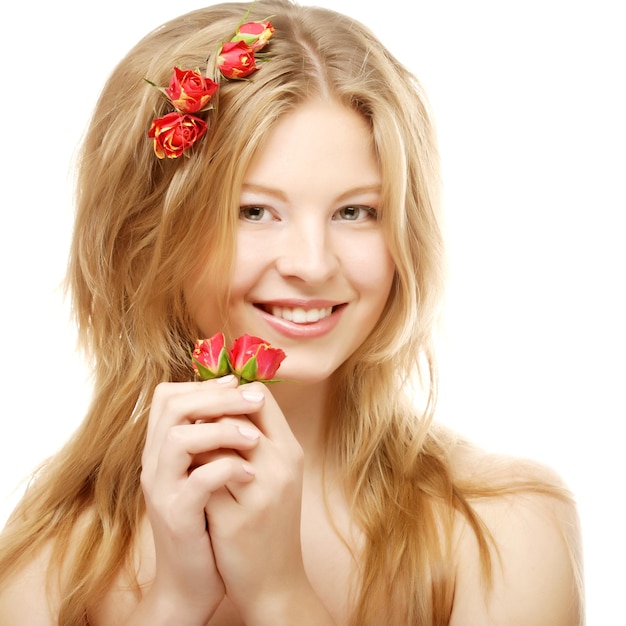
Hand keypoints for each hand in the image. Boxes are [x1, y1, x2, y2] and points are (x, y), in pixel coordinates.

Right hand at [139, 375, 263, 621]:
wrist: (190, 581)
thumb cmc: (205, 521)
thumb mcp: (204, 473)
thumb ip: (208, 440)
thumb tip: (234, 397)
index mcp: (161, 450)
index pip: (167, 396)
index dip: (202, 384)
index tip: (236, 384)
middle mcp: (155, 464)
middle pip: (172, 406)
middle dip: (217, 395)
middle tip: (252, 399)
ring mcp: (163, 490)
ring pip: (179, 437)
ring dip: (222, 429)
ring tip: (254, 438)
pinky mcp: (177, 516)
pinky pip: (199, 481)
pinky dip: (228, 469)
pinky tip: (251, 473)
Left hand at [205, 382, 312, 621]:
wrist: (276, 580)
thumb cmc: (272, 520)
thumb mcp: (276, 474)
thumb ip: (257, 439)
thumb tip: (221, 402)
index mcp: (291, 451)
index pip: (262, 397)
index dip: (231, 394)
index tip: (213, 403)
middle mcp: (281, 466)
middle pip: (236, 413)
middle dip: (208, 414)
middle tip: (194, 423)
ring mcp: (260, 494)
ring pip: (215, 442)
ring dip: (196, 441)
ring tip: (188, 447)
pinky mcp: (235, 521)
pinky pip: (203, 479)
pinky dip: (191, 471)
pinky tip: (186, 476)